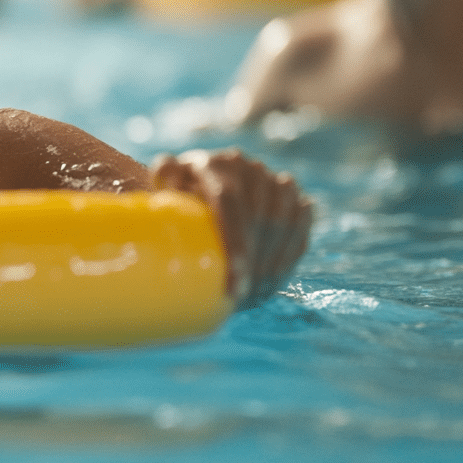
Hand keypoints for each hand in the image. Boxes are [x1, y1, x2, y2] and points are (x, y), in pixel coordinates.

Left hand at [151, 149, 311, 308]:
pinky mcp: (290, 193)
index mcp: (211, 165)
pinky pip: (301, 222)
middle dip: (256, 262)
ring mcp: (271, 178)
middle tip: (244, 298)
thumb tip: (167, 180)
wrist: (196, 187)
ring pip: (285, 220)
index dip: (235, 244)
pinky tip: (276, 278)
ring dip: (276, 261)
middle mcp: (245, 166)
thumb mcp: (161, 193)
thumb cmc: (173, 200)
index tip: (234, 284)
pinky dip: (291, 252)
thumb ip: (161, 182)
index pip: (229, 203)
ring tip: (257, 294)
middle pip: (260, 216)